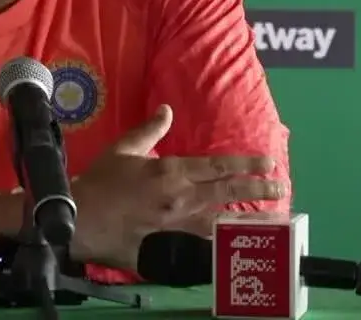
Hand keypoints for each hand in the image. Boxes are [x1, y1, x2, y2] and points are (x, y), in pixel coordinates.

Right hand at [69, 104, 285, 271]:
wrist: (79, 218)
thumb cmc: (100, 182)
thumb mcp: (123, 149)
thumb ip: (149, 130)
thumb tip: (167, 110)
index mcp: (171, 171)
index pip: (217, 166)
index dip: (245, 164)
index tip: (268, 163)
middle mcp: (181, 198)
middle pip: (228, 193)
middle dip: (258, 190)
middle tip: (281, 188)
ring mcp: (178, 226)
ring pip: (224, 223)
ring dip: (251, 220)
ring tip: (276, 219)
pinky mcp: (171, 248)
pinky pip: (205, 249)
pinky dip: (226, 247)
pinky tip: (243, 248)